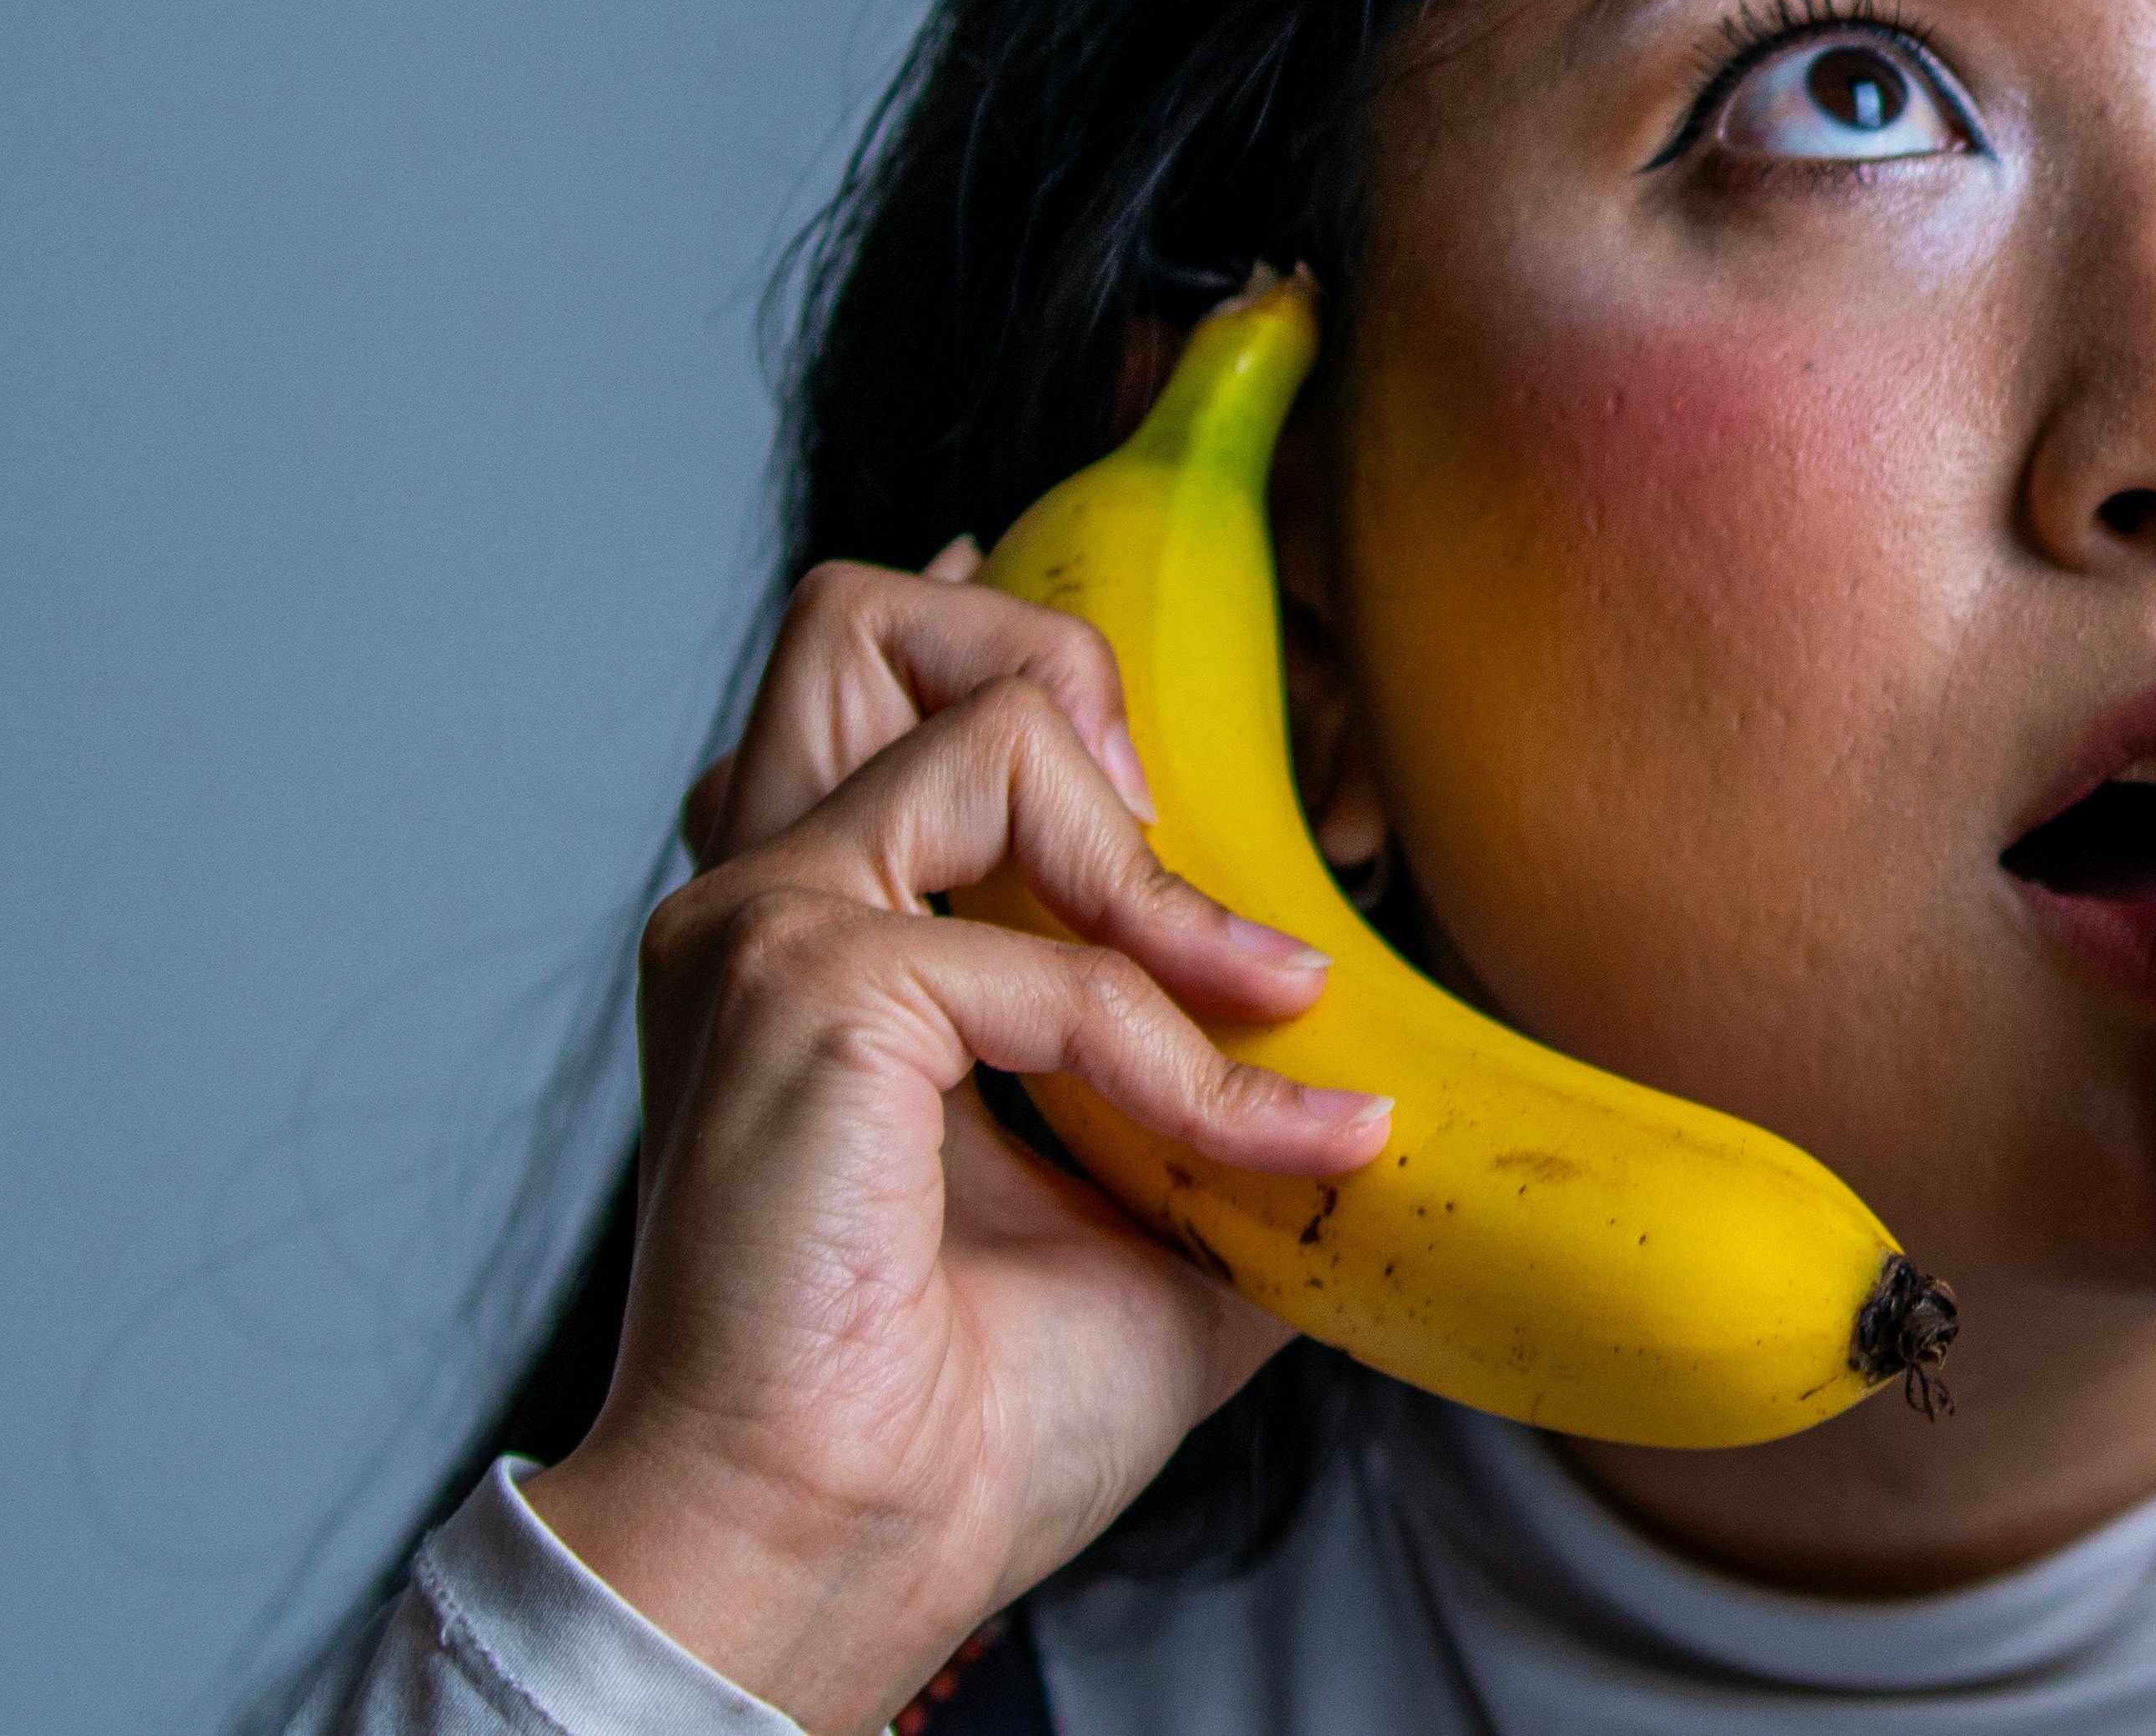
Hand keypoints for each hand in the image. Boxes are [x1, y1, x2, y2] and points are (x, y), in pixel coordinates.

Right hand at [519, 543, 1390, 1735]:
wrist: (856, 1546)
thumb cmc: (970, 1410)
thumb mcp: (1155, 1206)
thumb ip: (1223, 1087)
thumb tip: (1389, 1055)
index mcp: (820, 927)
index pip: (887, 665)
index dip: (1060, 667)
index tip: (1216, 779)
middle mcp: (765, 896)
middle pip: (865, 609)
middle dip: (1074, 682)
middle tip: (1183, 855)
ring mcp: (767, 926)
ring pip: (988, 720)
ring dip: (1166, 872)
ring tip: (1257, 999)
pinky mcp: (806, 983)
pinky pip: (1063, 952)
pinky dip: (1192, 1056)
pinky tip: (1272, 1139)